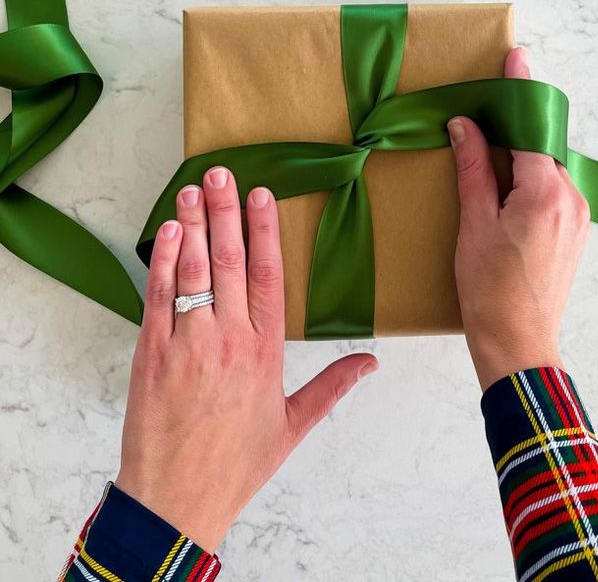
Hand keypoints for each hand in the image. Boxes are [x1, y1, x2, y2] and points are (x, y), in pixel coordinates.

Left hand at [115, 169, 377, 552]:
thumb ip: (332, 386)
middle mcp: (228, 338)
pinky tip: (167, 231)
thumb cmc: (234, 463)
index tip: (263, 196)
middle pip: (229, 260)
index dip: (266, 231)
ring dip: (191, 224)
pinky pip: (159, 295)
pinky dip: (162, 260)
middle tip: (222, 172)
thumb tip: (370, 362)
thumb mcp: (291, 425)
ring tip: (192, 187)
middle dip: (225, 211)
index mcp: (265, 351)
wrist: (175, 499)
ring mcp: (187, 342)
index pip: (270, 276)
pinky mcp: (151, 351)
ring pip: (192, 269)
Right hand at [448, 47, 589, 391]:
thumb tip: (465, 125)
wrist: (517, 342)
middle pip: (542, 144)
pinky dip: (530, 177)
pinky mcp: (574, 231)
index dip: (521, 92)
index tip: (515, 59)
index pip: (533, 127)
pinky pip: (553, 188)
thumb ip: (473, 167)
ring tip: (486, 153)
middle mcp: (570, 198)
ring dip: (521, 154)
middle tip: (482, 114)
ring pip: (548, 167)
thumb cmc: (489, 290)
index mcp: (545, 192)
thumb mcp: (473, 222)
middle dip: (514, 125)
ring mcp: (577, 216)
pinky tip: (503, 185)